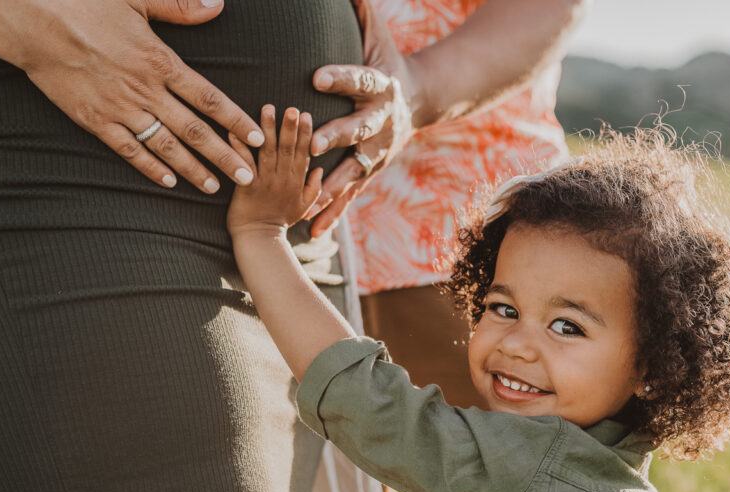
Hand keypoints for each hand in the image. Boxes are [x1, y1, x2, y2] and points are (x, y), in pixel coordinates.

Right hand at [0, 0, 264, 192]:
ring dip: (192, 169)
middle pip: (194, 130)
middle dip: (224, 155)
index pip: (209, 99)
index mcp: (160, 61)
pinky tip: (168, 181)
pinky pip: (127, 150)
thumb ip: (179, 6)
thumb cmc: (85, 3)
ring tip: (214, 187)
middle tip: (248, 176)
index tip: (257, 138)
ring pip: (165, 146)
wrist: (32, 19)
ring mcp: (120, 108)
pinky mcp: (95, 120)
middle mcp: (145, 90)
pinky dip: (149, 167)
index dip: (236, 121)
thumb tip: (217, 5)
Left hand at [227, 106, 322, 238]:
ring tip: (268, 108)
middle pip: (288, 149)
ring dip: (268, 129)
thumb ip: (314, 186)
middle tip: (292, 108)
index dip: (306, 134)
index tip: (307, 114)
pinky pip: (244, 163)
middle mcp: (283, 179)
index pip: (304, 153)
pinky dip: (239, 146)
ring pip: (268, 152)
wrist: (259, 239)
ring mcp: (265, 182)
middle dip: (291, 127)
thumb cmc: (280, 221)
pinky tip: (235, 129)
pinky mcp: (247, 186)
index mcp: (298, 182)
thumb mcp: (304, 206)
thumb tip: (321, 168)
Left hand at [304, 0, 421, 234]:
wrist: (420, 101)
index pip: (359, 80)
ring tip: (310, 201)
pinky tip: (313, 231)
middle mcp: (380, 123)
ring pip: (353, 171)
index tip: (316, 74)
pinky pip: (350, 195)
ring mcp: (377, 152)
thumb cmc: (388, 61)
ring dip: (332, 186)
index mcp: (380, 88)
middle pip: (358, 131)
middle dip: (337, 137)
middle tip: (314, 143)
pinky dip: (333, 214)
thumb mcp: (378, 34)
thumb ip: (360, 9)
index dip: (340, 77)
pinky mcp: (370, 172)